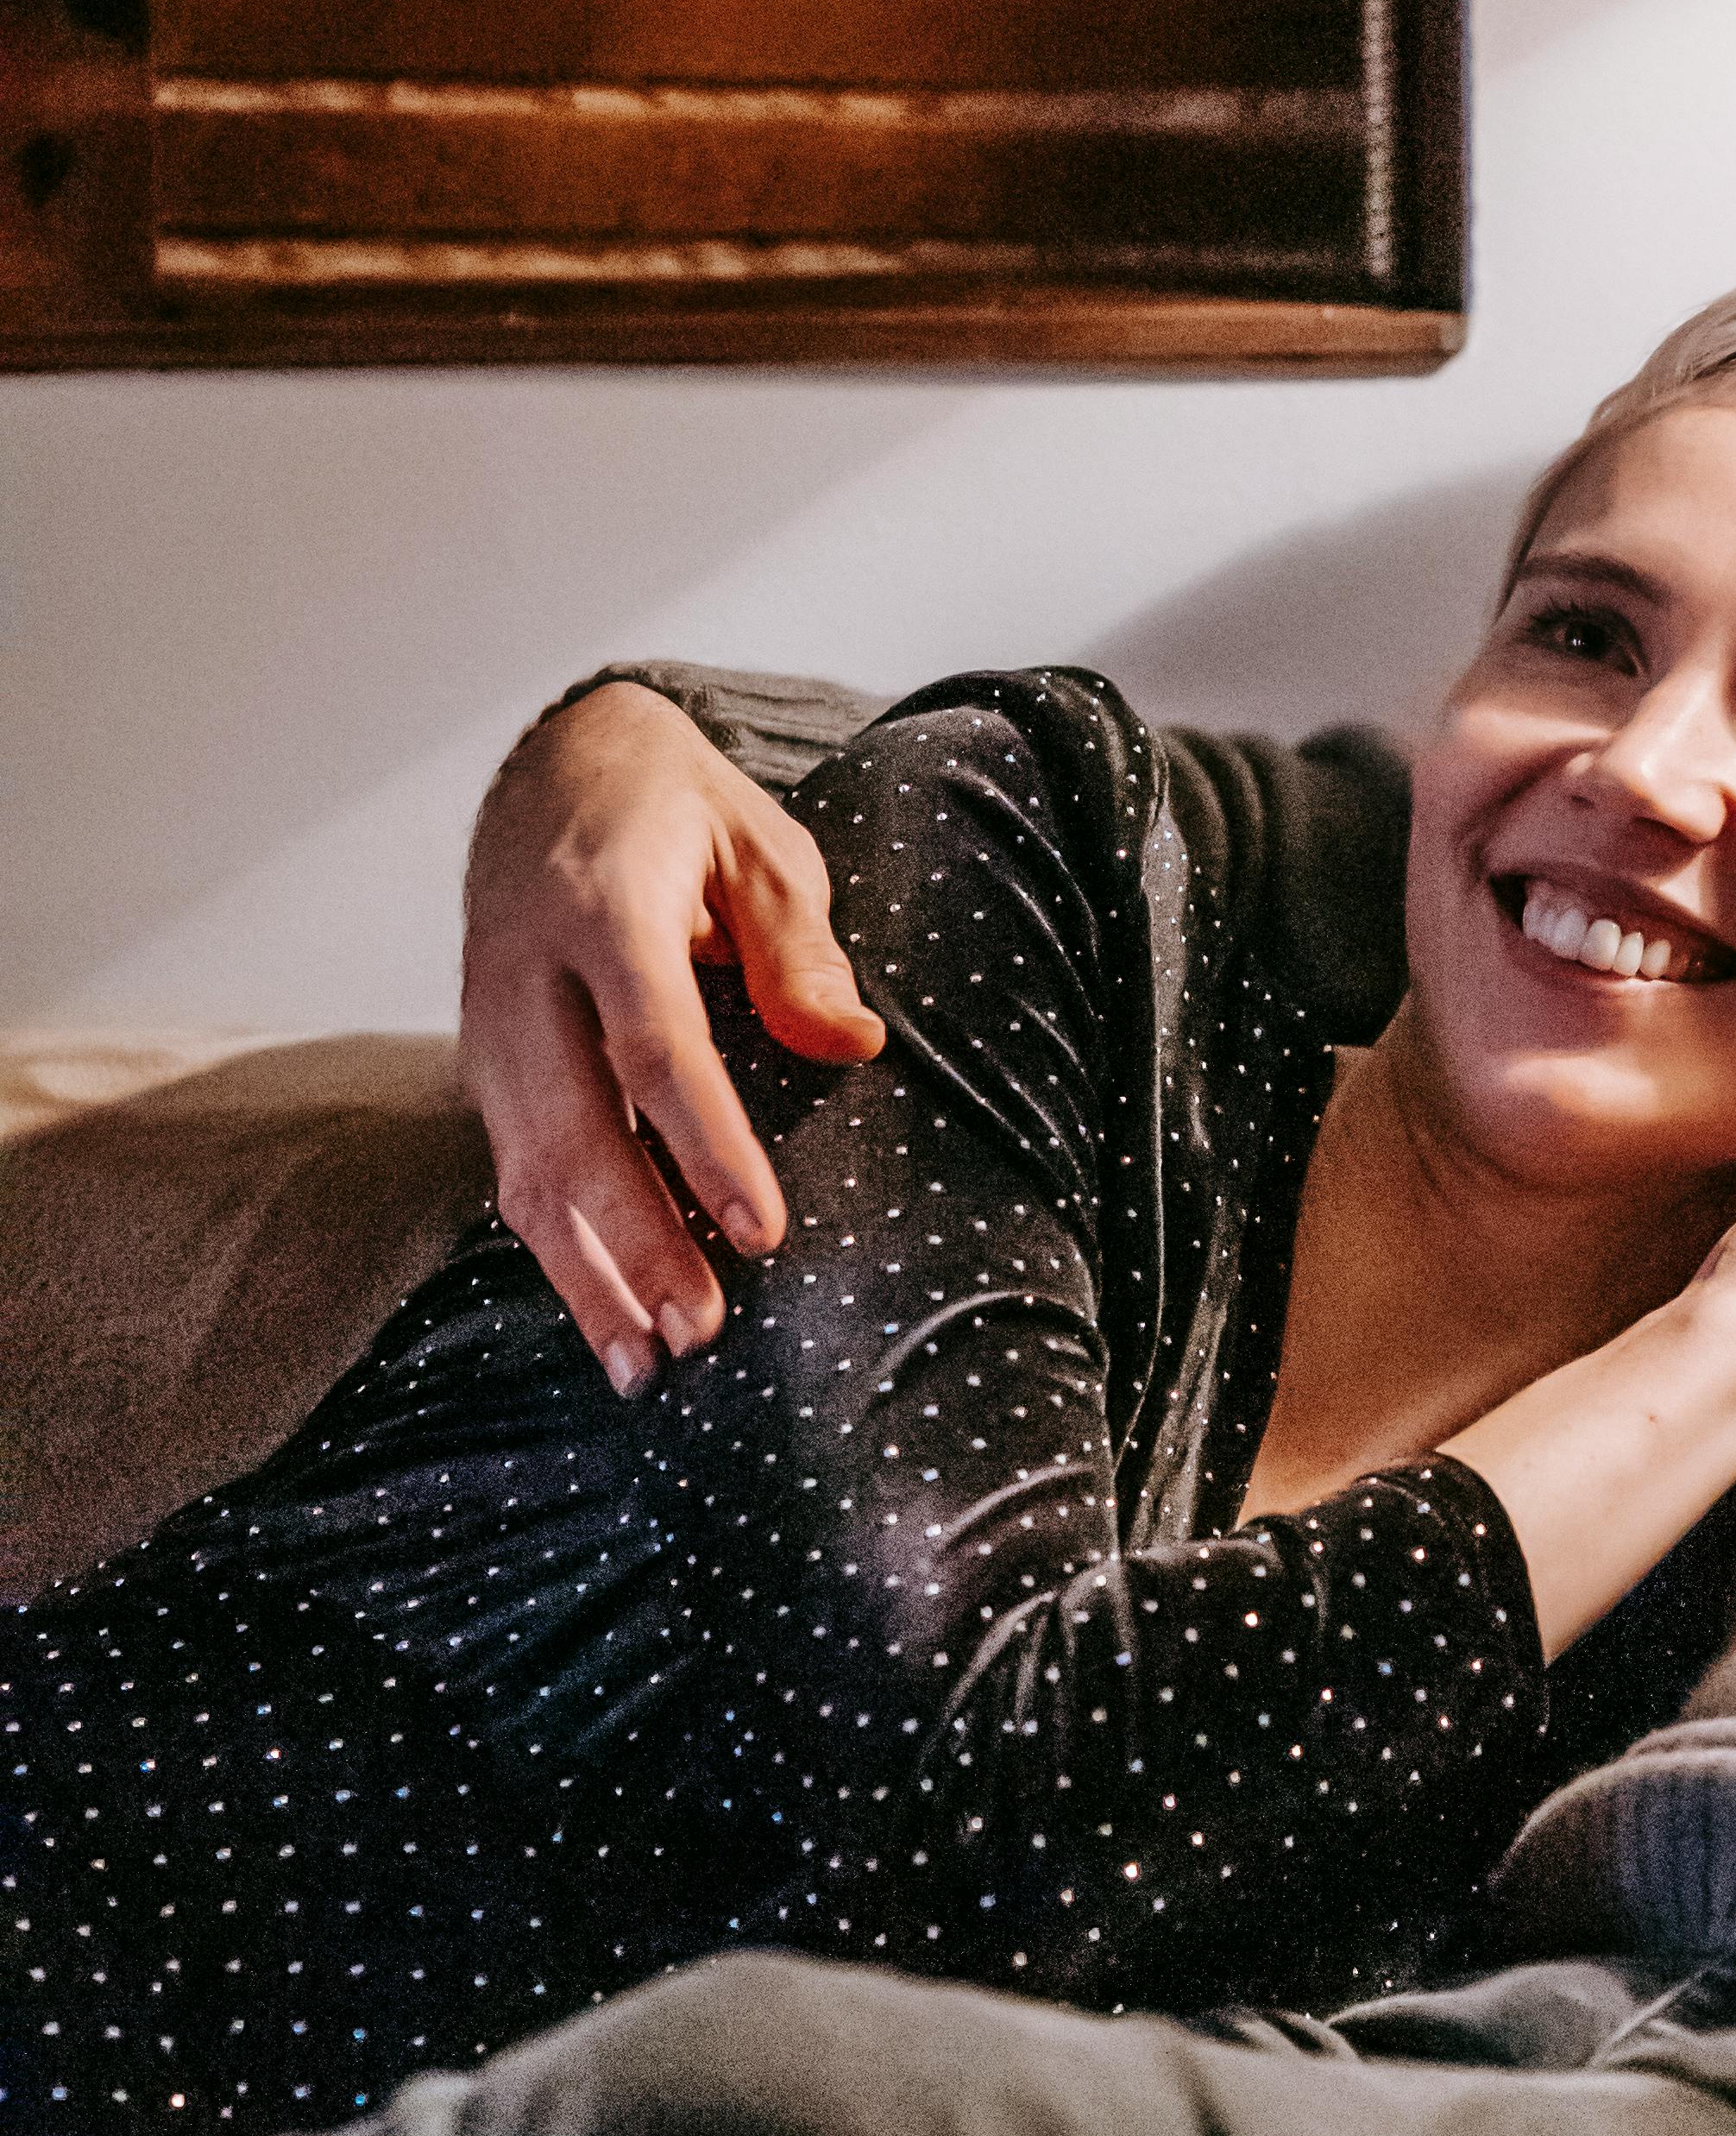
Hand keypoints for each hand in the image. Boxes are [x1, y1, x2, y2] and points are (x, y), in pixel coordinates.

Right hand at [458, 683, 883, 1394]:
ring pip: (525, 1167)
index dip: (704, 1144)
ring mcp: (489, 1023)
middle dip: (635, 1242)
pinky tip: (605, 1322)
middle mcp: (526, 971)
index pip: (652, 1042)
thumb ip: (799, 947)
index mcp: (604, 905)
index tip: (763, 1230)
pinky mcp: (480, 1063)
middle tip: (702, 1332)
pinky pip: (511, 1168)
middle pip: (574, 1126)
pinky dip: (556, 1253)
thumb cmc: (677, 811)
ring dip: (585, 1274)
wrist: (551, 769)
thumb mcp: (761, 844)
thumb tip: (854, 1048)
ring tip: (648, 1365)